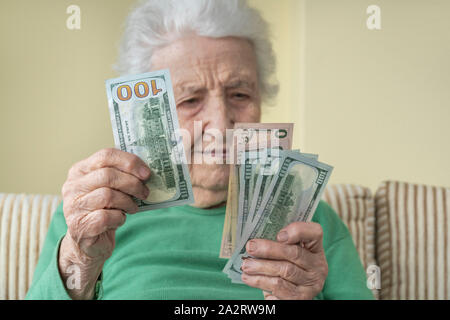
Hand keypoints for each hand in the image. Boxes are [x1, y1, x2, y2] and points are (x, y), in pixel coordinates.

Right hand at [59, 148, 150, 298]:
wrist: (87, 242)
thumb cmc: (102, 210)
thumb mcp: (108, 188)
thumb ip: (121, 176)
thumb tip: (146, 172)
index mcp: (79, 170)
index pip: (105, 155)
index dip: (129, 162)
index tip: (146, 173)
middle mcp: (73, 186)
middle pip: (108, 175)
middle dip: (132, 183)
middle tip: (145, 192)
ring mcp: (74, 207)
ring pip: (108, 195)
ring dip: (128, 202)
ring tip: (132, 208)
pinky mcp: (80, 226)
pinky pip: (107, 216)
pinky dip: (120, 218)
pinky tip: (120, 220)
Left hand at [241, 222, 327, 299]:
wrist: (294, 296)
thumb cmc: (289, 269)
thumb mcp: (289, 255)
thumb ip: (280, 245)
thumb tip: (256, 243)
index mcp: (315, 250)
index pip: (315, 233)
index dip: (298, 231)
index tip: (279, 235)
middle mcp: (317, 266)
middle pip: (294, 253)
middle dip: (269, 249)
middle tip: (251, 247)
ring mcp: (310, 284)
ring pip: (285, 271)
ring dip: (261, 267)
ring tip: (246, 265)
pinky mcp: (300, 299)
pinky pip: (279, 289)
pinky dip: (261, 283)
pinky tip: (250, 279)